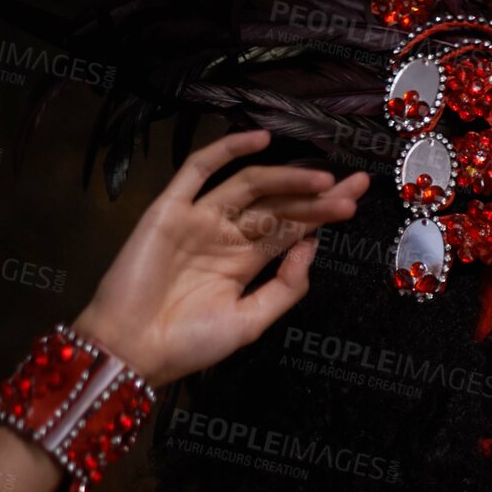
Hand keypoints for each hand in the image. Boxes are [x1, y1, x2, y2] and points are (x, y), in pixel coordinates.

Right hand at [73, 128, 370, 386]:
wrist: (134, 350)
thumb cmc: (190, 344)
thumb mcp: (251, 321)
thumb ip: (285, 286)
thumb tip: (313, 245)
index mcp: (246, 262)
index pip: (292, 229)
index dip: (323, 213)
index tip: (356, 201)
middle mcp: (226, 236)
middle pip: (279, 206)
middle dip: (317, 195)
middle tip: (357, 185)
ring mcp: (199, 220)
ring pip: (250, 188)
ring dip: (287, 179)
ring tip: (324, 180)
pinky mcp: (169, 209)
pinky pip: (198, 170)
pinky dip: (227, 151)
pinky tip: (262, 141)